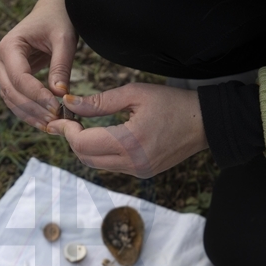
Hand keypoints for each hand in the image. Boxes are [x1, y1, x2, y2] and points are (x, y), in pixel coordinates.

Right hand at [0, 0, 77, 130]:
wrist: (52, 10)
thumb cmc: (59, 20)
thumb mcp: (64, 39)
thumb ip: (61, 66)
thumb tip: (60, 94)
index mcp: (9, 46)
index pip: (19, 77)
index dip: (36, 95)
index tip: (56, 107)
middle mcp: (0, 59)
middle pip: (11, 92)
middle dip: (32, 109)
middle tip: (55, 120)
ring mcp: (2, 69)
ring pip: (10, 99)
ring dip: (29, 114)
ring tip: (51, 125)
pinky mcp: (10, 77)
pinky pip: (15, 99)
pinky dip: (28, 111)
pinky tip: (44, 121)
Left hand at [46, 83, 209, 177]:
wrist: (205, 123)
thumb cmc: (172, 103)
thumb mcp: (135, 93)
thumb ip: (100, 101)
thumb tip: (70, 104)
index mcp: (130, 142)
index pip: (83, 144)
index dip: (66, 130)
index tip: (60, 116)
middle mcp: (133, 163)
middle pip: (85, 158)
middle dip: (71, 139)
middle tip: (66, 120)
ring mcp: (138, 171)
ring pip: (96, 164)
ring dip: (83, 147)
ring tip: (80, 126)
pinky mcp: (142, 172)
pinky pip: (111, 165)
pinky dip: (99, 152)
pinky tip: (99, 135)